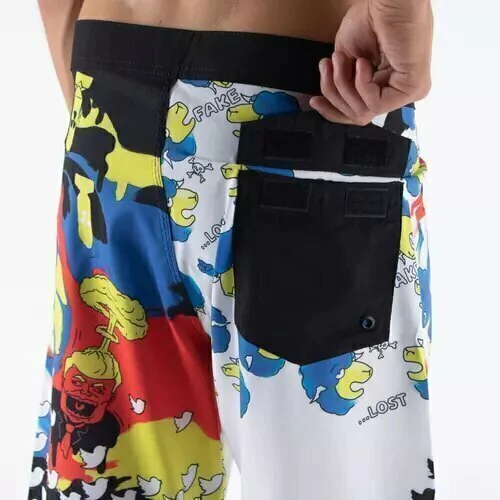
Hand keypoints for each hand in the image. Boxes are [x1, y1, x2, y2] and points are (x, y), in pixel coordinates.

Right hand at [310, 0, 432, 124]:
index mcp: (387, 83)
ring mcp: (409, 91)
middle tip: (327, 66)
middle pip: (359, 115)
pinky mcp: (413, 89)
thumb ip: (344, 82)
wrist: (388, 0)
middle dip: (335, 94)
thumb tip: (333, 99)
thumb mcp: (347, 58)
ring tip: (341, 59)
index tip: (313, 101)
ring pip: (364, 111)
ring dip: (344, 85)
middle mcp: (400, 91)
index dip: (333, 111)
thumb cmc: (370, 18)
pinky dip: (362, 84)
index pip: (360, 112)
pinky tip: (362, 63)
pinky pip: (376, 103)